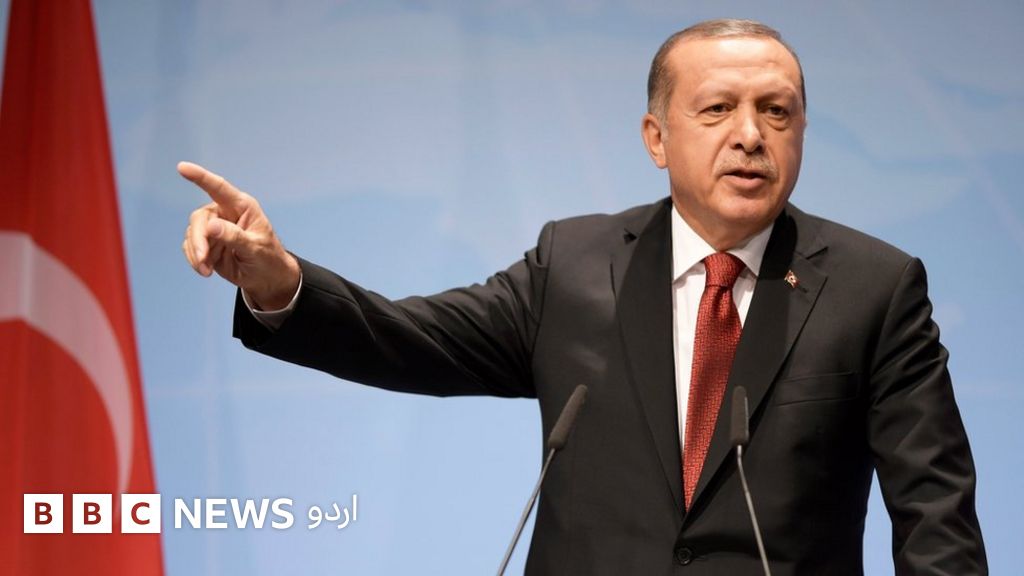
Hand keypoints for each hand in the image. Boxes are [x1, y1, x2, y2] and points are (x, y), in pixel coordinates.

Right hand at [178, 161, 300, 309]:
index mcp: (242, 207)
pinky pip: (190, 247)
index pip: (219, 188)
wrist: (266, 278)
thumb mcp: (256, 248)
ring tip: (207, 270)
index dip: (200, 177)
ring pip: (192, 233)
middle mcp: (225, 213)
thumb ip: (234, 237)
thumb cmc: (268, 258)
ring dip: (196, 253)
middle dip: (198, 239)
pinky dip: (195, 259)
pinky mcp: (207, 243)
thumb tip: (211, 226)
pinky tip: (206, 270)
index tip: (182, 167)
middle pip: (200, 218)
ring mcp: (214, 228)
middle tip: (203, 259)